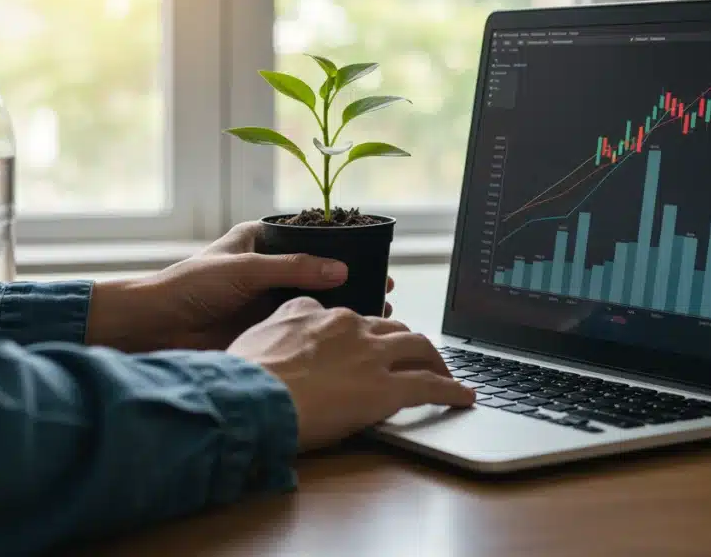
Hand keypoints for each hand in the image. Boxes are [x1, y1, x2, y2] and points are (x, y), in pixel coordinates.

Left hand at [86, 222, 394, 351]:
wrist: (154, 328)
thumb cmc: (188, 286)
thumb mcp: (245, 269)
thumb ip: (293, 269)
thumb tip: (341, 271)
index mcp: (260, 240)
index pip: (310, 236)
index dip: (343, 245)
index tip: (374, 253)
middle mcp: (268, 268)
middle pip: (319, 269)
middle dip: (350, 277)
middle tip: (384, 285)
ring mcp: (267, 299)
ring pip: (314, 299)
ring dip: (342, 306)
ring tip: (376, 312)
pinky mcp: (265, 328)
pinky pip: (302, 325)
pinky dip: (324, 329)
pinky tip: (348, 335)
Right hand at [228, 297, 474, 451]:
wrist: (251, 397)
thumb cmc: (244, 376)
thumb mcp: (253, 337)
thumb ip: (275, 329)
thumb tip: (275, 335)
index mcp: (316, 313)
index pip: (351, 318)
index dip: (362, 333)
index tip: (365, 344)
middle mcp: (349, 326)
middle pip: (392, 328)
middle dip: (406, 342)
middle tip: (413, 356)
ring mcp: (371, 355)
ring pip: (419, 347)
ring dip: (436, 359)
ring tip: (445, 372)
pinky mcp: (387, 388)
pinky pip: (431, 386)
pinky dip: (452, 390)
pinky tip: (465, 397)